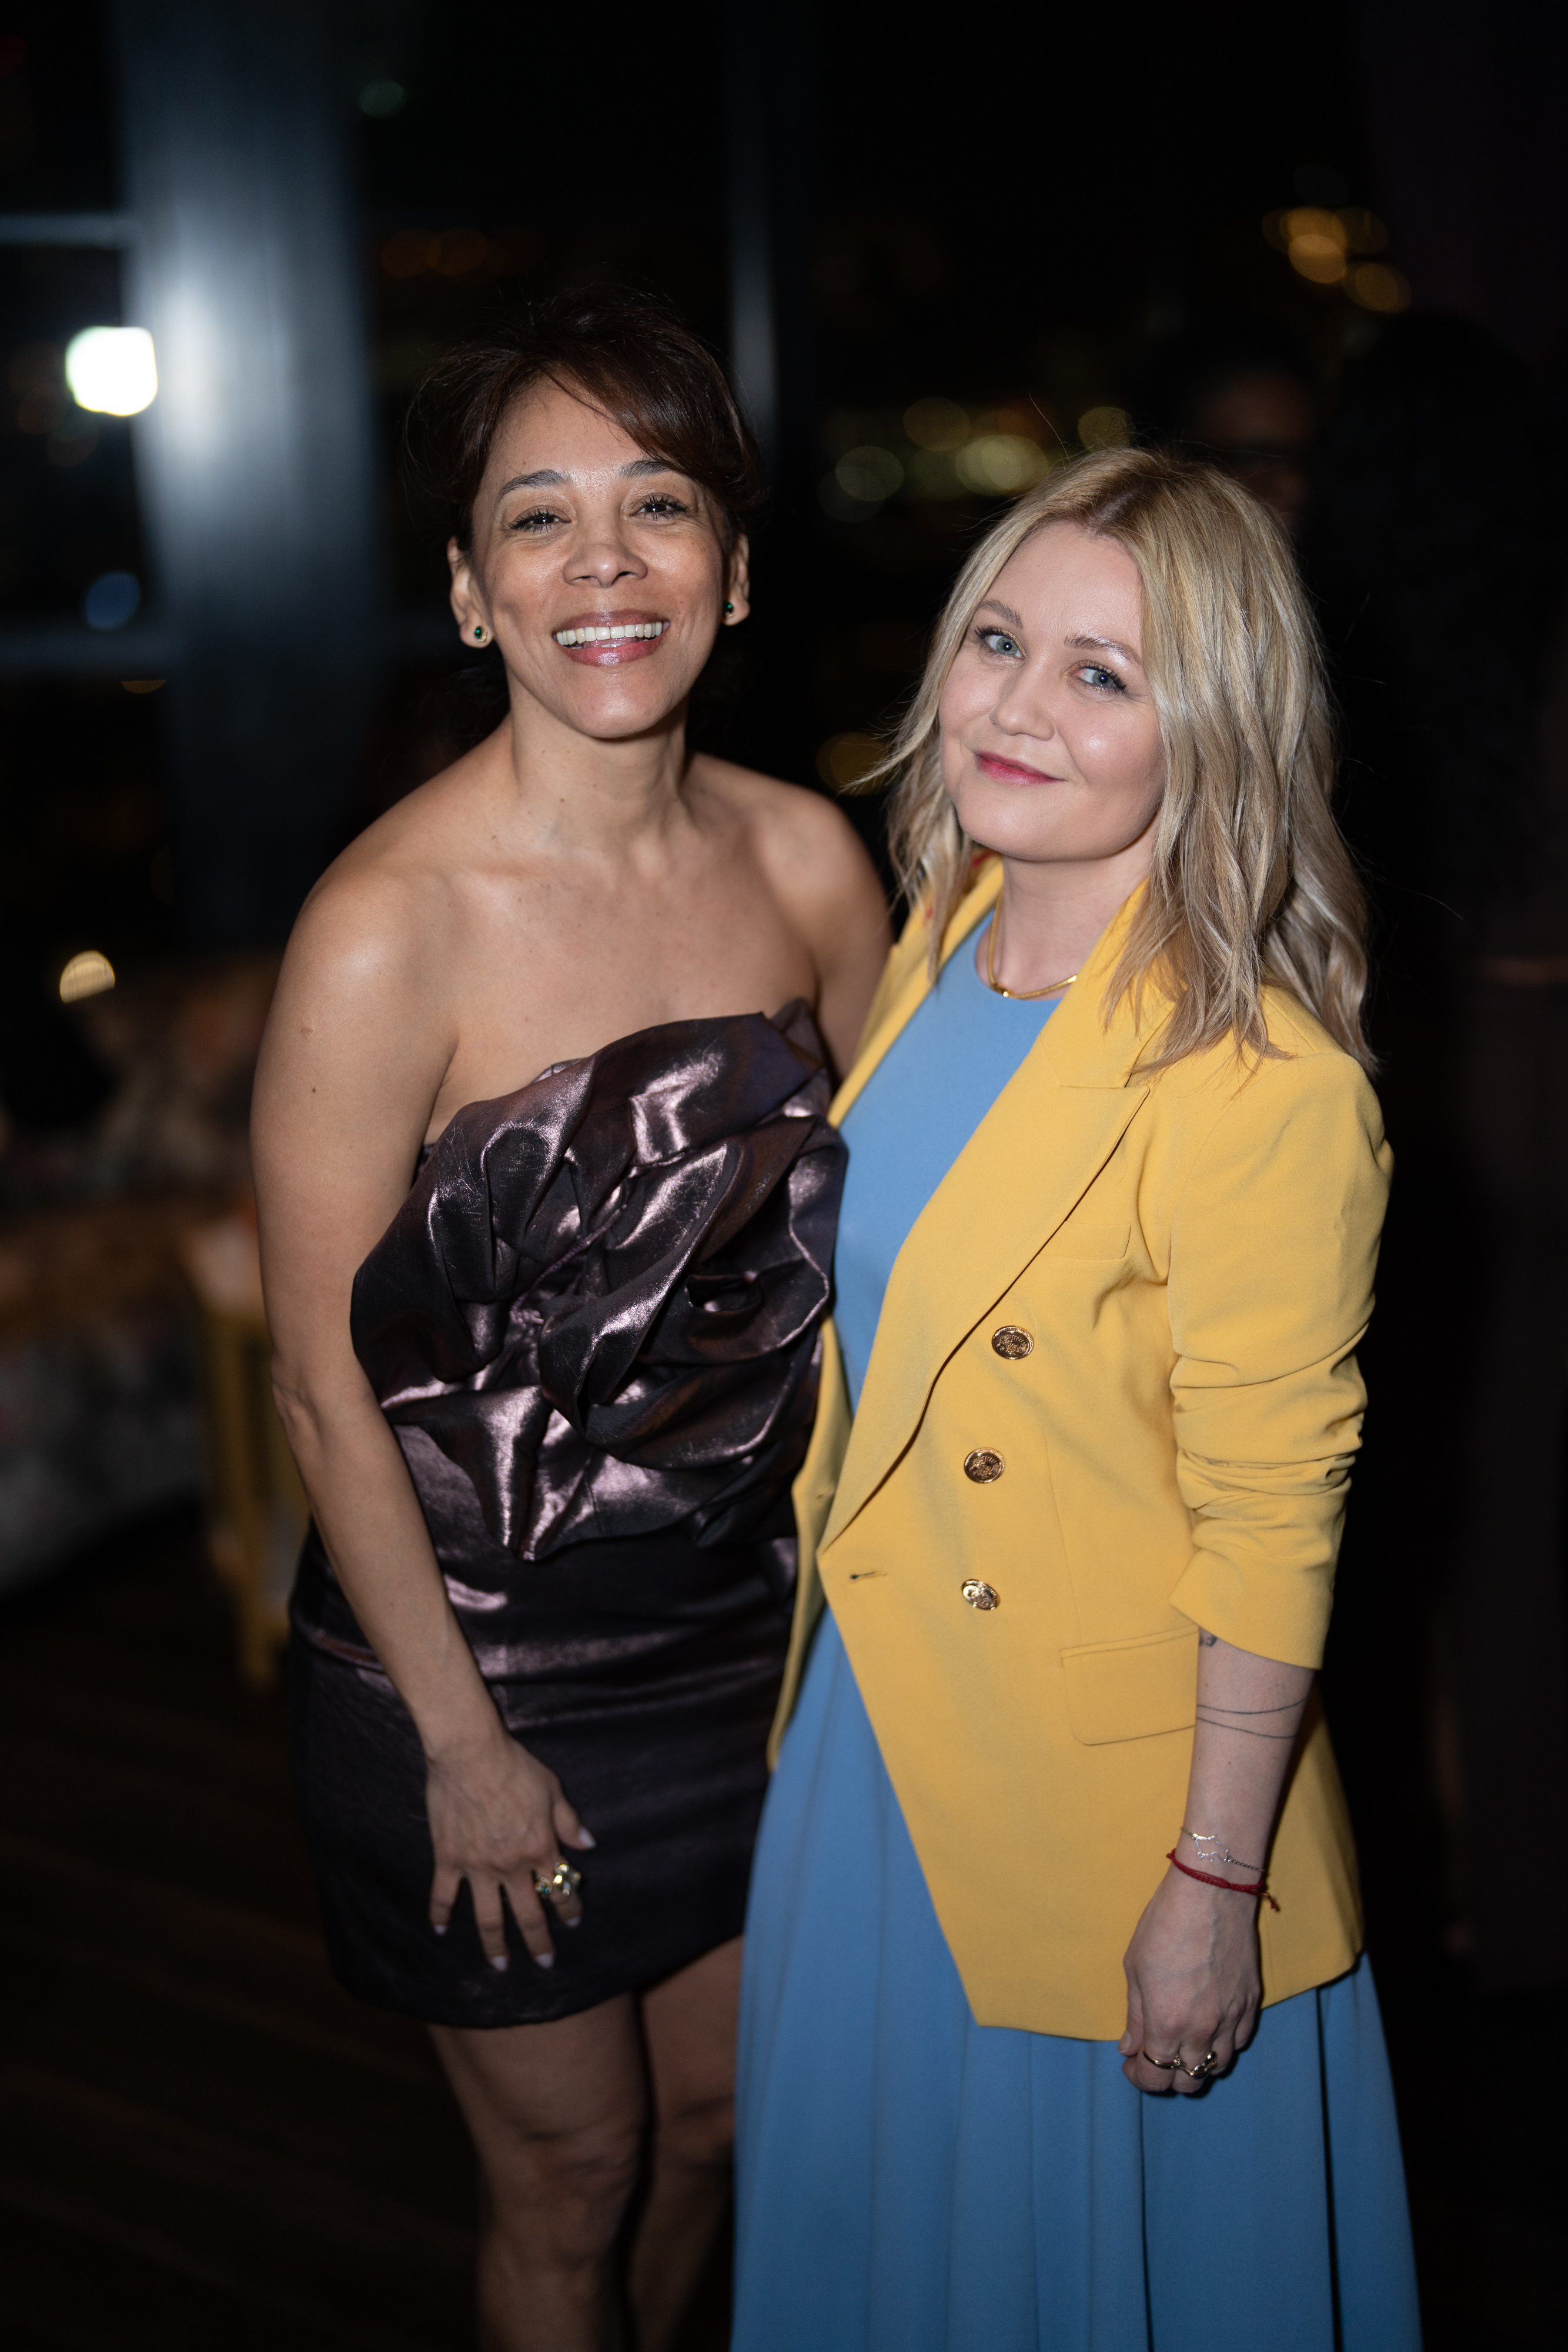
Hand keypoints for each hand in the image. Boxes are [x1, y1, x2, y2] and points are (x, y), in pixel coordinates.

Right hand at [425, 1726, 594, 1970]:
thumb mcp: (552, 1790)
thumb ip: (568, 1821)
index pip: (559, 1889)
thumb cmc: (515, 1767)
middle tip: (544, 1963)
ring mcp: (477, 1867)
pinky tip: (439, 1931)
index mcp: (540, 1849)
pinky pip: (443, 1895)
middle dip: (538, 1942)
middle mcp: (511, 1866)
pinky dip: (440, 1915)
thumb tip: (588, 1844)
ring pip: (487, 1917)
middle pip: (527, 1914)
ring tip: (499, 1966)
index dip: (569, 1908)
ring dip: (494, 1945)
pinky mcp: (448, 1859)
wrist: (471, 1755)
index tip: (574, 1922)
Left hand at [1118, 1866, 1260, 2093]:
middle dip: (1167, 2075)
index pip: (1155, 2078)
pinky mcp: (1252, 2004)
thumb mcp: (1135, 1967)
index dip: (1138, 2077)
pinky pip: (1240, 2042)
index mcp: (1167, 2024)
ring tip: (1183, 2042)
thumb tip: (1130, 2048)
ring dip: (1197, 2063)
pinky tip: (1210, 2026)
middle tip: (1154, 2054)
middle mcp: (1202, 2031)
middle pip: (1188, 2082)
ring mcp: (1232, 2019)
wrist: (1211, 1892)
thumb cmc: (1165, 1923)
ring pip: (1218, 2067)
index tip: (1131, 2063)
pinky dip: (1223, 2043)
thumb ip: (1135, 2015)